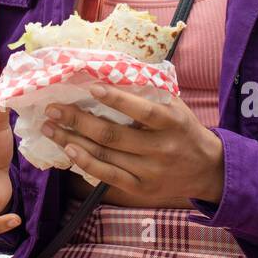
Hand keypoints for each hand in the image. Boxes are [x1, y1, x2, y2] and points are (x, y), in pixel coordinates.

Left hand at [41, 84, 224, 204]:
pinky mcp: (141, 188)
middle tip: (54, 108)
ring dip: (73, 140)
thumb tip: (111, 69)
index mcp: (172, 122)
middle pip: (113, 135)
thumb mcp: (175, 105)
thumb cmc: (183, 128)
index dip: (117, 100)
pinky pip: (109, 176)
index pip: (142, 111)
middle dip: (78, 120)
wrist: (207, 169)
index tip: (91, 86)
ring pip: (105, 155)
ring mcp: (150, 171)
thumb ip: (148, 91)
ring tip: (50, 127)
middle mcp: (161, 148)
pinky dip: (86, 163)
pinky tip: (69, 150)